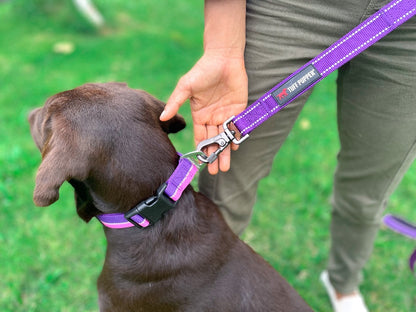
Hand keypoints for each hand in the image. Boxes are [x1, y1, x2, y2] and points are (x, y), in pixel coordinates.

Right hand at [160, 51, 247, 173]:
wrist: (224, 57)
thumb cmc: (203, 70)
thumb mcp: (186, 86)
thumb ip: (175, 102)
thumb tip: (162, 117)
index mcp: (199, 115)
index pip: (200, 137)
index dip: (201, 150)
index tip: (201, 164)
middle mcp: (212, 117)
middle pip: (213, 141)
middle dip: (214, 156)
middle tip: (216, 172)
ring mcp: (226, 114)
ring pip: (225, 137)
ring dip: (225, 152)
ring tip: (225, 168)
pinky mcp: (239, 109)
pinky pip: (237, 127)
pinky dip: (237, 137)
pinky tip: (235, 148)